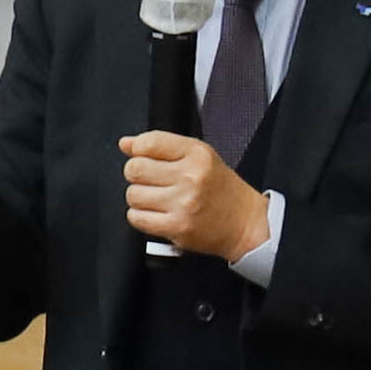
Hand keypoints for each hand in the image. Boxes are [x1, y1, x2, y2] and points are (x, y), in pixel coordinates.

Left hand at [118, 131, 272, 263]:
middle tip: (151, 181)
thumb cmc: (220, 189)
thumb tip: (125, 143)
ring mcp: (184, 203)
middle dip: (137, 175)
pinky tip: (156, 213)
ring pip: (133, 195)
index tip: (144, 157)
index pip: (149, 142)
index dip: (138, 150)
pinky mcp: (177, 227)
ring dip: (139, 198)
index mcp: (197, 154)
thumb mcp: (198, 156)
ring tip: (157, 199)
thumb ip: (161, 145)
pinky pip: (136, 218)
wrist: (245, 223)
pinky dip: (140, 217)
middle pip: (135, 169)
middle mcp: (191, 177)